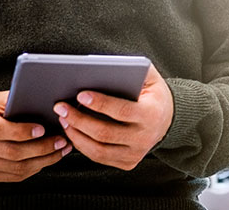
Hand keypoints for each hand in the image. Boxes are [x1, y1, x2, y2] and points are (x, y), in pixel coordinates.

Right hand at [0, 91, 71, 181]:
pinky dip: (34, 168)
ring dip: (43, 161)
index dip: (22, 131)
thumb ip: (18, 101)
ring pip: (17, 168)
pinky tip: (46, 159)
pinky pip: (15, 176)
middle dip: (41, 148)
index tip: (42, 129)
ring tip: (60, 150)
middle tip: (61, 141)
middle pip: (12, 153)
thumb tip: (46, 103)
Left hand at [53, 63, 173, 170]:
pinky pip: (99, 157)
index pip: (122, 111)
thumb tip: (105, 66)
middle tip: (61, 107)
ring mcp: (135, 154)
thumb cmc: (152, 94)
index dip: (100, 104)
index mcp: (151, 114)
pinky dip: (82, 145)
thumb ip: (133, 68)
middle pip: (105, 133)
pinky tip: (72, 132)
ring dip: (76, 134)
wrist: (167, 119)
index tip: (80, 95)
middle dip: (79, 119)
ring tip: (63, 119)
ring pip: (99, 150)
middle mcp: (144, 138)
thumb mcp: (150, 77)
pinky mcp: (127, 162)